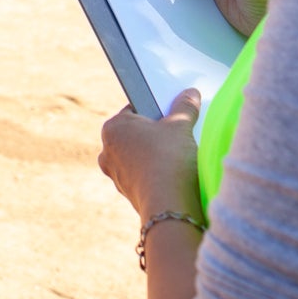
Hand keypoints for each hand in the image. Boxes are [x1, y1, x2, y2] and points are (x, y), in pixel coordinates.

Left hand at [99, 88, 204, 219]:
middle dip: (155, 132)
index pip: (135, 108)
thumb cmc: (169, 158)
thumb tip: (190, 93)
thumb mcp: (181, 125)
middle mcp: (107, 150)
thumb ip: (185, 106)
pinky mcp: (127, 192)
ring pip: (138, 155)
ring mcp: (115, 174)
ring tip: (177, 154)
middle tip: (177, 132)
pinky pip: (142, 174)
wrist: (169, 205)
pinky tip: (172, 172)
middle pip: (136, 133)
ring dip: (155, 153)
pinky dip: (155, 171)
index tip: (171, 112)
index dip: (156, 109)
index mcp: (112, 127)